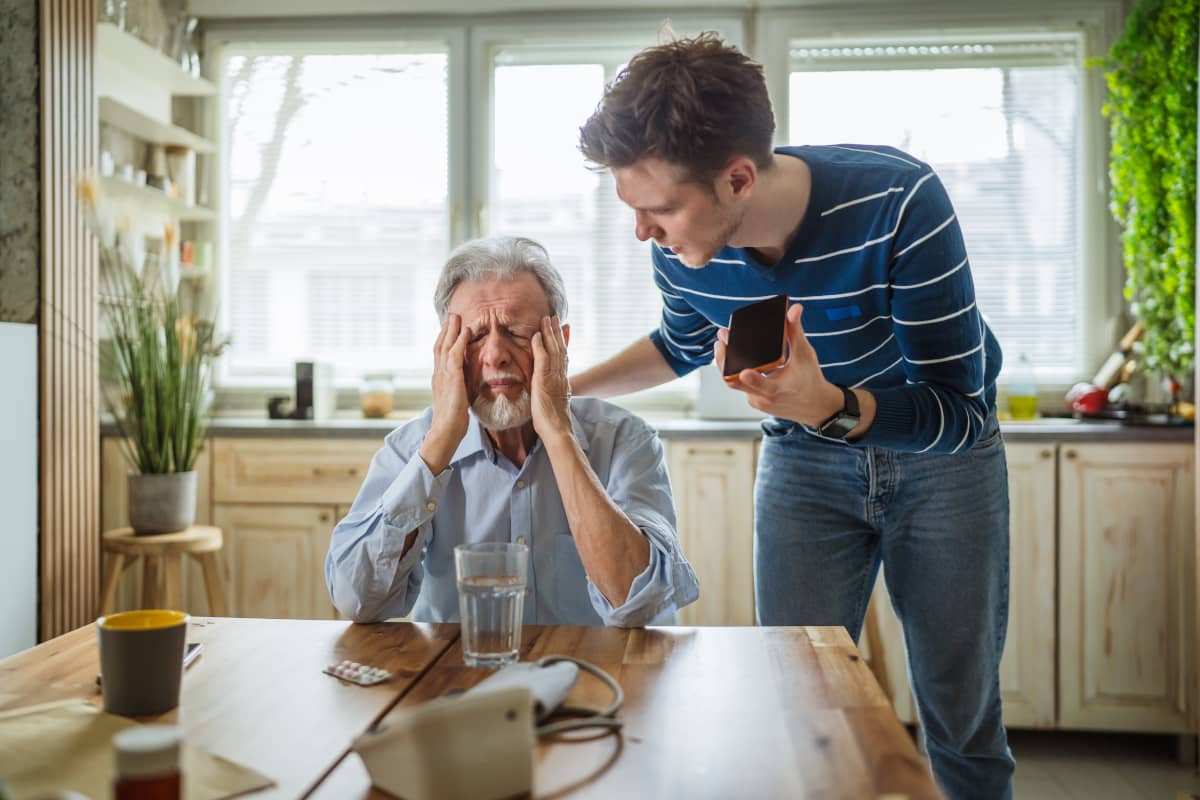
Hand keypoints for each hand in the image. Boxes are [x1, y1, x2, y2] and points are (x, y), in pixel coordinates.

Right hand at [420, 313, 469, 472]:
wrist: (446, 431)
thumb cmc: (452, 420)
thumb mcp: (455, 398)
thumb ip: (457, 387)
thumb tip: (463, 383)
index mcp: (439, 378)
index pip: (440, 353)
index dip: (444, 338)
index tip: (449, 327)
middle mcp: (438, 374)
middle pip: (440, 345)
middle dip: (446, 329)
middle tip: (451, 314)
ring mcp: (443, 375)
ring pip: (446, 346)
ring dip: (452, 330)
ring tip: (457, 317)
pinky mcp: (452, 379)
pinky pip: (456, 356)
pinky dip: (460, 342)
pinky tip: (466, 332)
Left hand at [531, 315, 572, 439]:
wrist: (557, 430)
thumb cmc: (553, 423)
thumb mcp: (553, 404)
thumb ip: (552, 393)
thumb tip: (549, 393)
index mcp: (563, 381)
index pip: (564, 357)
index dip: (564, 342)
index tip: (564, 329)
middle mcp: (561, 376)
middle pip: (561, 349)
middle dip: (557, 332)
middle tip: (555, 318)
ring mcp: (554, 377)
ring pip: (554, 350)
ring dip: (549, 333)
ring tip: (546, 319)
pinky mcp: (544, 380)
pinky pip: (543, 358)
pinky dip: (540, 346)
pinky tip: (536, 335)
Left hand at [714, 304, 843, 425]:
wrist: (815, 406)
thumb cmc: (810, 379)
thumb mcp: (805, 354)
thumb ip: (795, 331)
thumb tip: (794, 309)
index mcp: (779, 389)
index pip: (762, 385)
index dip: (753, 379)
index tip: (744, 371)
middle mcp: (764, 398)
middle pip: (735, 382)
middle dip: (725, 360)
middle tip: (721, 340)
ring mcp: (756, 401)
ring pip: (735, 383)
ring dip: (728, 364)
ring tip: (723, 343)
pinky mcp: (753, 401)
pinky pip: (740, 386)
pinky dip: (736, 371)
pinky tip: (734, 356)